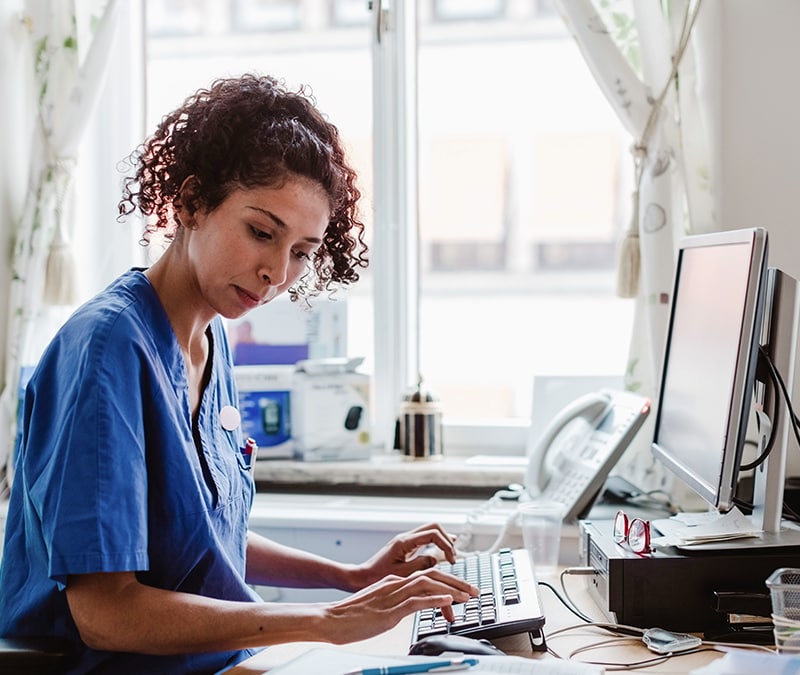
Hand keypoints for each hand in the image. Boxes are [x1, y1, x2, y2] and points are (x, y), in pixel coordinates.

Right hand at [323, 568, 477, 643]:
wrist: (330, 619)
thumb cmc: (352, 616)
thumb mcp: (380, 605)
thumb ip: (396, 602)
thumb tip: (412, 607)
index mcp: (394, 581)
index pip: (427, 576)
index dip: (448, 581)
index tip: (464, 590)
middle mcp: (395, 584)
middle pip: (433, 575)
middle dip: (457, 582)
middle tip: (475, 591)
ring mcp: (392, 596)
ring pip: (428, 585)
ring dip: (452, 590)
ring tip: (468, 597)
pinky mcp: (389, 611)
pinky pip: (416, 602)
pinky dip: (434, 600)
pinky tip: (448, 602)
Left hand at [349, 523, 458, 589]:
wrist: (361, 577)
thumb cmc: (377, 577)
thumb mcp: (402, 574)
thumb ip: (420, 565)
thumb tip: (436, 559)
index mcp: (404, 542)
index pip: (433, 533)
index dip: (446, 545)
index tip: (451, 560)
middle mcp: (406, 537)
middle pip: (434, 526)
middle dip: (447, 539)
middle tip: (452, 557)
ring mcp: (406, 540)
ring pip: (431, 530)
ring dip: (443, 540)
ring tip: (451, 555)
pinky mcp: (406, 546)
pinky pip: (425, 538)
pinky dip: (436, 543)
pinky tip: (443, 552)